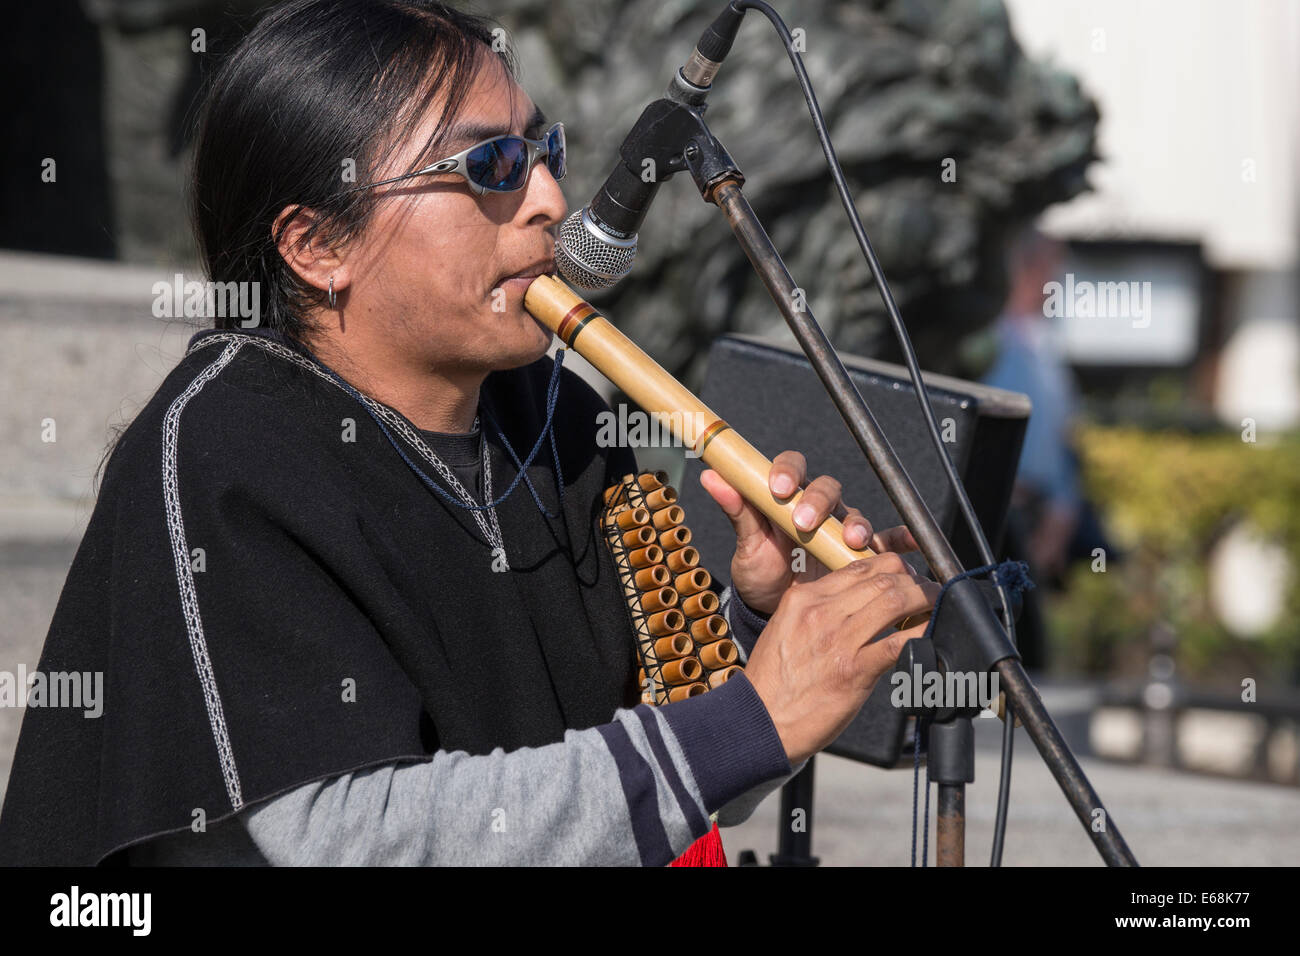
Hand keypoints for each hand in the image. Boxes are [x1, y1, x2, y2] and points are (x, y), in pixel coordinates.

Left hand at [699, 450, 920, 615]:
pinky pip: (886, 542)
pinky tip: (913, 544)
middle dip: (820, 502)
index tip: (777, 487)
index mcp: (787, 497)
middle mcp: (818, 507)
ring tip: (853, 541)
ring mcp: (840, 530)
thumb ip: (736, 510)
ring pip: (855, 515)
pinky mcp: (859, 554)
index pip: (792, 468)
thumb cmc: (760, 571)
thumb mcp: (746, 545)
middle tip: (807, 521)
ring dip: (857, 524)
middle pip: (827, 489)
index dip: (787, 471)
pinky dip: (902, 540)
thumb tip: (711, 476)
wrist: (775, 609)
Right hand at [742, 553, 939, 764]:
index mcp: (803, 598)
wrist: (760, 721)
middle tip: (929, 589)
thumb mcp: (785, 628)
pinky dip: (921, 635)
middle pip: (881, 578)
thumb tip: (852, 602)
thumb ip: (815, 610)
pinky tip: (929, 635)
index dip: (891, 566)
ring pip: (894, 601)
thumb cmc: (773, 681)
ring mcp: (839, 640)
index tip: (905, 575)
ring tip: (936, 604)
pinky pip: (898, 643)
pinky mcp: (854, 671)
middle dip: (914, 580)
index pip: (857, 567)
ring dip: (924, 599)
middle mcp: (821, 612)